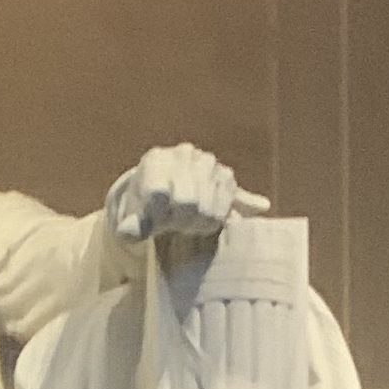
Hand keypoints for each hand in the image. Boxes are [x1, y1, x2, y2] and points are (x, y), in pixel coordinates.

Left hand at [107, 141, 268, 246]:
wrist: (159, 191)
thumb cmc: (143, 207)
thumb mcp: (129, 217)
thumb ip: (130, 227)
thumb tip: (129, 234)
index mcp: (156, 160)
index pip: (160, 194)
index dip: (159, 218)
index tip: (157, 225)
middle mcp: (184, 155)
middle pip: (189, 203)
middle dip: (180, 223)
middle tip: (175, 228)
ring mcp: (207, 164)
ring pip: (211, 207)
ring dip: (201, 224)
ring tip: (189, 224)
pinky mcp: (226, 178)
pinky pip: (237, 197)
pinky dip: (245, 204)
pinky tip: (260, 207)